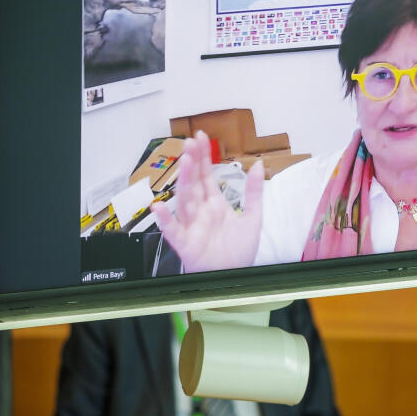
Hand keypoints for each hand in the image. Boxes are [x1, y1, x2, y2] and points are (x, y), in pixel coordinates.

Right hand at [156, 131, 264, 272]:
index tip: (200, 137)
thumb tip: (258, 165)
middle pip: (194, 183)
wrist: (236, 278)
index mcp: (214, 204)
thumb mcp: (253, 218)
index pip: (206, 176)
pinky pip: (172, 230)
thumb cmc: (239, 252)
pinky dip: (164, 220)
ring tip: (185, 162)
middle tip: (190, 143)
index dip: (203, 157)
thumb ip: (254, 192)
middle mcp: (200, 212)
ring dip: (184, 181)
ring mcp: (191, 226)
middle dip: (192, 163)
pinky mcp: (185, 243)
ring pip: (184, 200)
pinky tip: (158, 206)